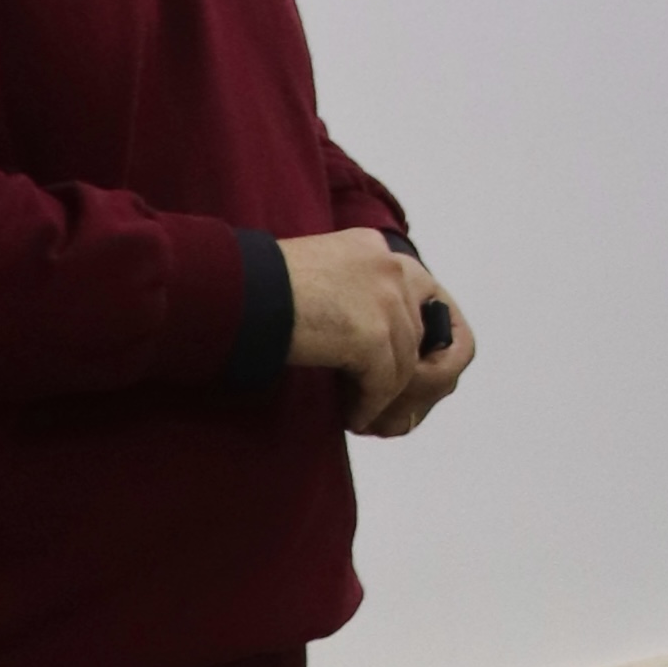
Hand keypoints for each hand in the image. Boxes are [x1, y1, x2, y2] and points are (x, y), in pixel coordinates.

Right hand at [281, 231, 475, 436]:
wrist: (237, 291)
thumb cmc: (264, 288)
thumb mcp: (326, 276)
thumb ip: (361, 295)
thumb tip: (386, 344)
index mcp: (380, 250)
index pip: (430, 298)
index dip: (427, 341)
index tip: (417, 372)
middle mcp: (392, 268)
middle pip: (420, 337)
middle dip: (406, 376)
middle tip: (382, 402)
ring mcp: (386, 300)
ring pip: (405, 366)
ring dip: (384, 395)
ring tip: (361, 412)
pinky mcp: (372, 335)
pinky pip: (384, 385)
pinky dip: (370, 406)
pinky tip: (352, 417)